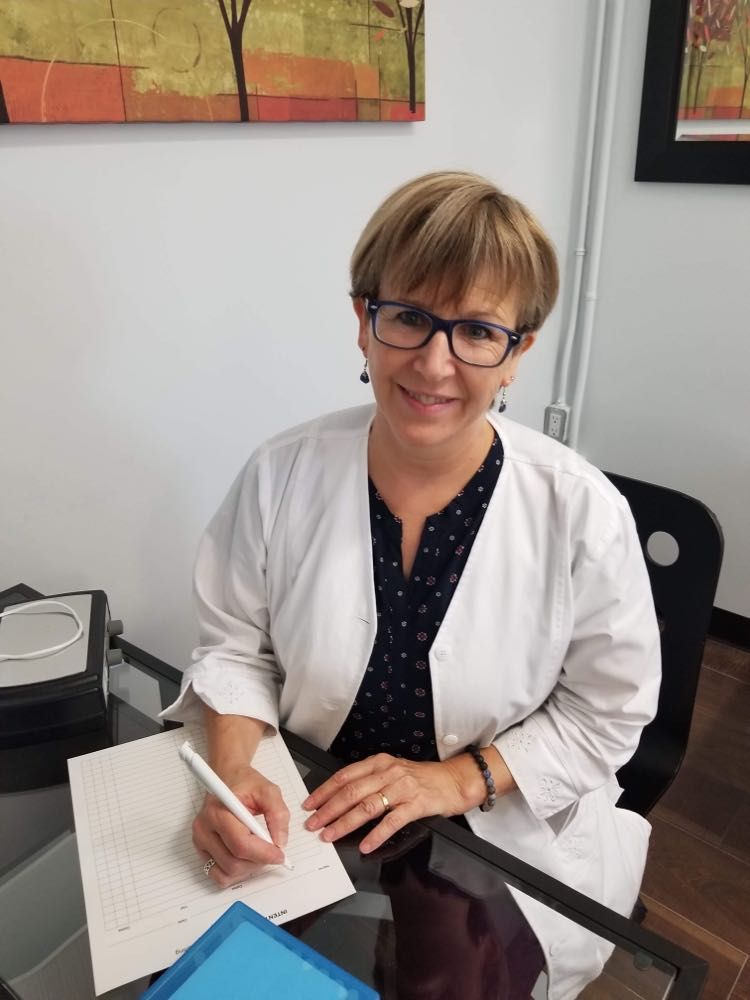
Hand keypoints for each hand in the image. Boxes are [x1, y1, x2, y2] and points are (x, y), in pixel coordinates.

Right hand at [192, 764, 289, 887]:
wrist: (227, 779)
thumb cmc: (245, 784)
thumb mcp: (268, 791)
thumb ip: (278, 814)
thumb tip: (280, 842)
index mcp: (219, 811)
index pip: (241, 844)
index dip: (264, 854)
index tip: (280, 854)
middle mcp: (205, 828)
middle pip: (234, 862)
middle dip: (259, 861)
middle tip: (272, 850)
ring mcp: (200, 841)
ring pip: (227, 872)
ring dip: (249, 868)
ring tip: (258, 851)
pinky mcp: (201, 850)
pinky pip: (218, 875)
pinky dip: (235, 873)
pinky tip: (245, 858)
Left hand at [302, 752, 473, 854]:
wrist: (454, 780)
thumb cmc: (422, 778)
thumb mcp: (393, 771)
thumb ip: (370, 780)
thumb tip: (341, 798)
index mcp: (379, 763)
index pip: (345, 776)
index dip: (325, 791)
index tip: (310, 804)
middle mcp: (388, 773)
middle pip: (351, 792)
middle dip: (328, 809)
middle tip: (313, 824)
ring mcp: (402, 788)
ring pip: (367, 806)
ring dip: (345, 823)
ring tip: (331, 835)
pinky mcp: (417, 804)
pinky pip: (392, 821)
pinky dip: (376, 835)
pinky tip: (365, 845)